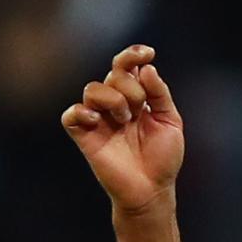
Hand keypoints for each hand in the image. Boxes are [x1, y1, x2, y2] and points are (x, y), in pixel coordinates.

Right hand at [62, 44, 183, 213]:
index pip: (126, 67)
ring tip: (125, 120)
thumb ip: (159, 94)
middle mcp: (114, 104)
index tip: (148, 53)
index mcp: (134, 98)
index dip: (132, 55)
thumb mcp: (170, 122)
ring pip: (93, 89)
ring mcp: (98, 118)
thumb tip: (147, 67)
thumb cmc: (163, 158)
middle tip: (139, 110)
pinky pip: (71, 114)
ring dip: (113, 99)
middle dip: (130, 87)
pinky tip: (97, 120)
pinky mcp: (84, 135)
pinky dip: (81, 112)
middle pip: (113, 75)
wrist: (153, 189)